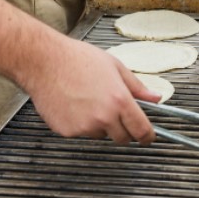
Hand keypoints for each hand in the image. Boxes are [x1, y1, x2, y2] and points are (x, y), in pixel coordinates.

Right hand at [24, 39, 160, 143]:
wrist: (43, 61)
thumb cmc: (77, 59)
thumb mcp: (115, 67)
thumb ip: (137, 87)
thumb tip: (155, 97)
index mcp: (120, 101)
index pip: (142, 131)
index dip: (148, 136)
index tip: (148, 137)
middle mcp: (104, 117)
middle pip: (123, 138)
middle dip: (124, 129)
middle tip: (114, 112)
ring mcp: (84, 127)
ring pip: (101, 135)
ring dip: (100, 126)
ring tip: (88, 101)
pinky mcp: (67, 131)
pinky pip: (81, 134)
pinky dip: (81, 124)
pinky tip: (74, 105)